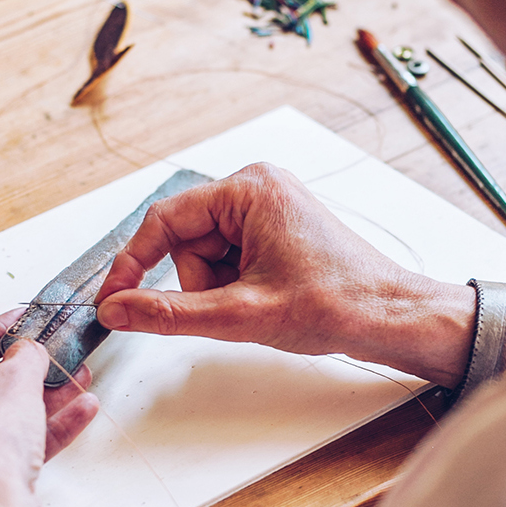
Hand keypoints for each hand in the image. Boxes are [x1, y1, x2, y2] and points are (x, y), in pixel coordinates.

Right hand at [90, 165, 475, 386]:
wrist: (393, 318)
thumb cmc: (339, 303)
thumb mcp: (240, 314)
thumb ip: (168, 313)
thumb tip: (117, 310)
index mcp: (249, 189)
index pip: (164, 221)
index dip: (132, 263)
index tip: (112, 299)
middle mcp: (256, 188)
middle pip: (184, 240)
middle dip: (197, 283)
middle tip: (233, 308)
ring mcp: (265, 208)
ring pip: (203, 255)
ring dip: (217, 289)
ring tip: (259, 304)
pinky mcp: (272, 230)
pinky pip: (225, 259)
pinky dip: (233, 288)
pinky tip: (266, 299)